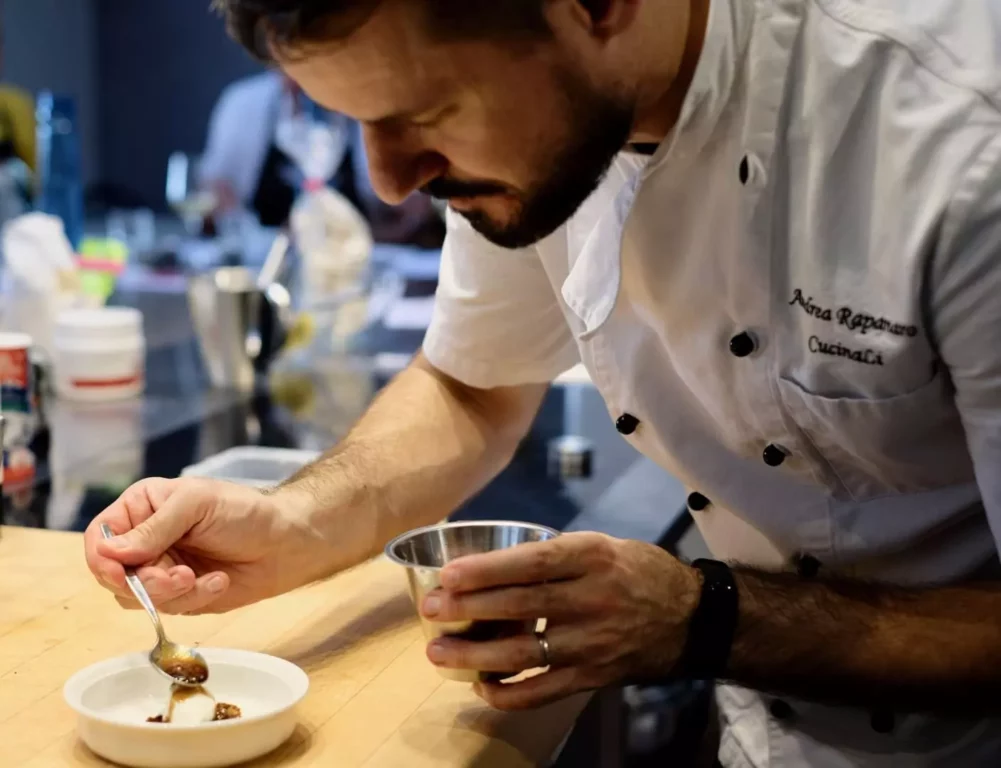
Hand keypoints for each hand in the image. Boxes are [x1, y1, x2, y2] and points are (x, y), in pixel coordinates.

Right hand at [84, 478, 327, 614]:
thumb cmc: (245, 511)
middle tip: (180, 577)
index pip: (100, 537)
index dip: (103, 559)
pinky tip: (220, 580)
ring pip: (137, 598)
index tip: (121, 574)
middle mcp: (145, 540)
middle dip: (145, 582)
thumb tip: (110, 551)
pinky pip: (169, 610)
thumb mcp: (197, 504)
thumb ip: (154, 527)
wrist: (286, 542)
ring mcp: (161, 569)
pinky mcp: (181, 596)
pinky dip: (195, 598)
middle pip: (113, 575)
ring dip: (171, 593)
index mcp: (142, 508)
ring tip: (201, 577)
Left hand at [418, 533, 701, 709]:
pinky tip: (481, 686)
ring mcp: (592, 643)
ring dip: (475, 656)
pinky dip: (508, 694)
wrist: (693, 619)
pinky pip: (543, 692)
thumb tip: (495, 565)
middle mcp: (592, 599)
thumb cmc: (639, 573)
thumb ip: (556, 555)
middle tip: (430, 608)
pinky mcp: (593, 677)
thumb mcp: (603, 546)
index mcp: (592, 558)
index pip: (532, 564)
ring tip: (438, 653)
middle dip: (468, 609)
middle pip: (520, 606)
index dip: (488, 571)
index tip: (449, 574)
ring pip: (524, 654)